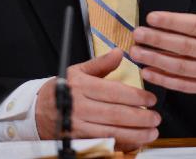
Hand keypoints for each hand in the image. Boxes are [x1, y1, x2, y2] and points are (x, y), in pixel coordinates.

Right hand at [35, 49, 160, 150]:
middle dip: (140, 117)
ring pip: (112, 131)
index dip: (135, 96)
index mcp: (81, 86)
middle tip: (156, 118)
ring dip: (136, 134)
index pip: (114, 92)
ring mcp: (79, 126)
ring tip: (152, 132)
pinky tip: (136, 141)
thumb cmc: (62, 90)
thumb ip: (101, 64)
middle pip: (116, 113)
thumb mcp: (78, 71)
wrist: (39, 112)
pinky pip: (104, 143)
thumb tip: (119, 52)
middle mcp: (79, 106)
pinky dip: (122, 144)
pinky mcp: (79, 140)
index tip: (150, 99)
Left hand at [130, 0, 195, 93]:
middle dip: (158, 40)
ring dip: (156, 60)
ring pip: (182, 67)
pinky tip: (147, 72)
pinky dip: (165, 80)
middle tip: (137, 34)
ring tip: (136, 52)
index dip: (172, 22)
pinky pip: (184, 85)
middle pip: (186, 46)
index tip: (151, 17)